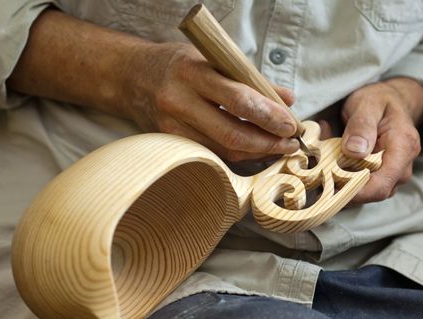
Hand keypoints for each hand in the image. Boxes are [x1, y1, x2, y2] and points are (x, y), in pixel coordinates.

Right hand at [7, 10, 297, 162]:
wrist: (131, 78)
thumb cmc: (177, 64)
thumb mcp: (212, 59)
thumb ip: (251, 79)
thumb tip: (287, 100)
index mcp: (192, 73)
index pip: (239, 99)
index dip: (269, 115)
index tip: (291, 124)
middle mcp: (179, 102)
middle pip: (232, 134)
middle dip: (268, 143)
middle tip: (290, 144)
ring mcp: (172, 127)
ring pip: (223, 150)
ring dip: (256, 153)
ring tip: (278, 148)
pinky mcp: (171, 144)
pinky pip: (212, 156)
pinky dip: (237, 157)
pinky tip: (255, 153)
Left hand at [320, 78, 422, 203]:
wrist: (388, 102)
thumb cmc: (378, 100)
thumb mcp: (367, 104)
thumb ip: (361, 126)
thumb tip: (355, 151)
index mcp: (403, 148)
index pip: (381, 186)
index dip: (354, 193)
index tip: (328, 187)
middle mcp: (402, 167)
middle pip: (371, 193)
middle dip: (342, 186)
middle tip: (316, 170)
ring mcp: (392, 175)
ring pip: (363, 191)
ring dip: (339, 181)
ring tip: (322, 159)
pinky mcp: (380, 177)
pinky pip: (360, 185)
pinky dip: (341, 177)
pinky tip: (329, 161)